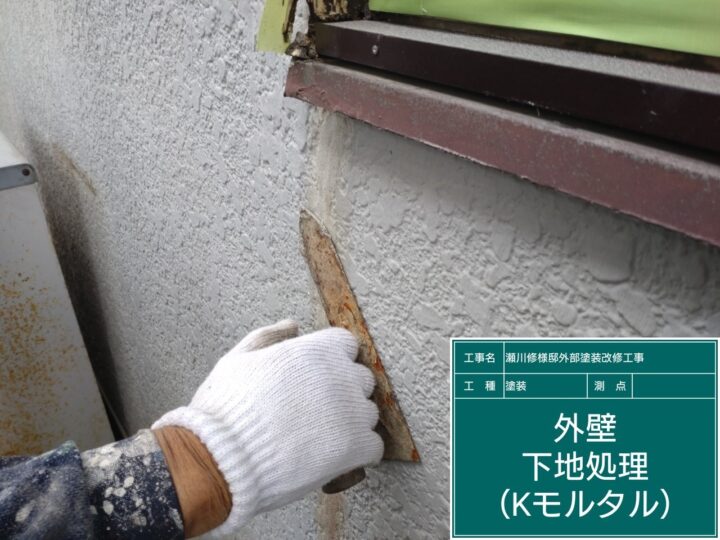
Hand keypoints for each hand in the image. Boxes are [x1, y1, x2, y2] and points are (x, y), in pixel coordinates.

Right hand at [153, 321, 382, 537]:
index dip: (332, 361)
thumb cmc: (224, 410)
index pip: (346, 345)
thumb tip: (292, 325)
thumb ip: (268, 337)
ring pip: (368, 413)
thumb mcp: (238, 360)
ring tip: (321, 438)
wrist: (220, 460)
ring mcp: (350, 412)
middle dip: (343, 392)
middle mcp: (340, 376)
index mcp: (315, 351)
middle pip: (361, 379)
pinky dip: (359, 453)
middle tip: (316, 412)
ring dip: (351, 423)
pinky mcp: (355, 447)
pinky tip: (337, 459)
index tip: (318, 378)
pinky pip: (374, 446)